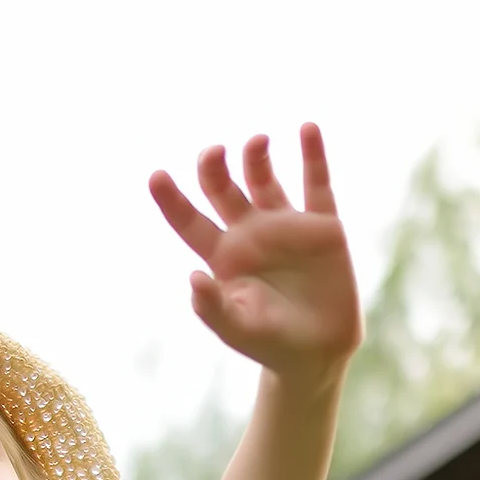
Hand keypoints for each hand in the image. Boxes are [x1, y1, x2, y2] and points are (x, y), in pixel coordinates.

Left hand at [149, 125, 360, 386]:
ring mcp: (285, 225)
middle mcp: (249, 233)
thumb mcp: (238, 329)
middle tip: (214, 153)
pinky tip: (307, 128)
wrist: (319, 352)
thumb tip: (193, 277)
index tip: (156, 176)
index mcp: (222, 255)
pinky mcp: (322, 226)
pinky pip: (316, 183)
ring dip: (256, 156)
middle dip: (213, 167)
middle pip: (221, 189)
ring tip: (256, 141)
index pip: (188, 221)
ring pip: (263, 178)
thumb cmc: (270, 343)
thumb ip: (212, 307)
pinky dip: (313, 155)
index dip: (170, 199)